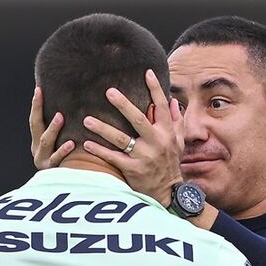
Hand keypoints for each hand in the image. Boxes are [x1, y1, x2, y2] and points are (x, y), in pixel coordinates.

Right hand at [29, 86, 74, 169]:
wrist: (68, 189)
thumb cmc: (69, 162)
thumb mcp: (60, 146)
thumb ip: (61, 130)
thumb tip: (70, 106)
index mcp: (37, 143)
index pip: (34, 121)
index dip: (36, 105)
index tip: (39, 89)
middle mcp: (38, 152)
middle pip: (38, 129)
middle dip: (41, 112)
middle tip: (53, 100)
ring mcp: (45, 163)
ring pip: (46, 143)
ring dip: (52, 129)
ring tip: (60, 117)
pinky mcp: (54, 173)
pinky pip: (58, 161)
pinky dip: (64, 151)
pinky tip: (73, 144)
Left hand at [81, 69, 184, 205]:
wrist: (168, 192)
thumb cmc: (171, 165)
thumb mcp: (179, 143)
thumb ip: (176, 122)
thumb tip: (173, 102)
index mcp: (167, 133)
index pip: (161, 106)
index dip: (155, 89)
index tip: (146, 72)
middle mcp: (156, 142)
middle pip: (138, 119)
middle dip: (123, 105)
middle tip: (108, 91)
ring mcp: (144, 156)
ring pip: (121, 139)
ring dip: (103, 128)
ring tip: (86, 120)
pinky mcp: (133, 170)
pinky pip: (113, 158)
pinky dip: (100, 151)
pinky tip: (87, 144)